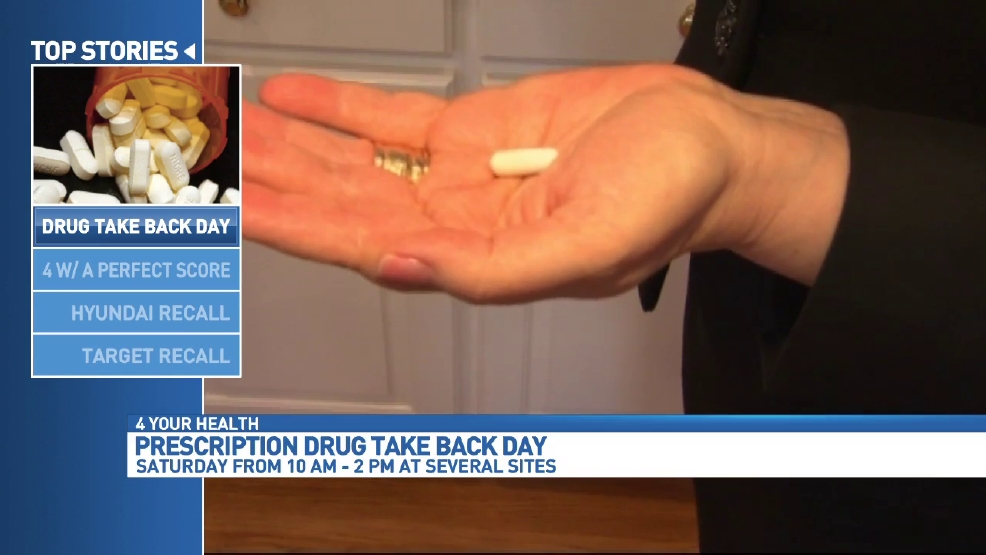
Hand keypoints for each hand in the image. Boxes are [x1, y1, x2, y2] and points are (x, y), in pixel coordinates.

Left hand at [242, 65, 845, 303]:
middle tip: (210, 162)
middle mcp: (456, 221)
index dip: (298, 228)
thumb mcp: (589, 247)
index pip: (365, 247)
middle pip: (345, 204)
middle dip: (277, 185)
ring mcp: (458, 173)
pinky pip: (393, 118)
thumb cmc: (669, 200)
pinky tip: (296, 98)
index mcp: (478, 258)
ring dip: (296, 147)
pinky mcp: (472, 127)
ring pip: (357, 161)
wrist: (708, 141)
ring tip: (234, 130)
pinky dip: (342, 107)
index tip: (237, 209)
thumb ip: (494, 272)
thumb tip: (405, 269)